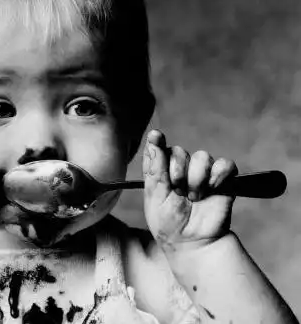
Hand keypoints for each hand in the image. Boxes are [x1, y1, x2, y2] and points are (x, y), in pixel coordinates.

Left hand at [142, 129, 237, 253]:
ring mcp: (203, 173)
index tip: (156, 136)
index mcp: (162, 171)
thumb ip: (155, 169)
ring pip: (201, 156)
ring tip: (194, 197)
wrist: (193, 243)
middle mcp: (182, 168)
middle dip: (177, 172)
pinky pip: (225, 164)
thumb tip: (153, 141)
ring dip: (196, 178)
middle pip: (179, 151)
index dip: (157, 141)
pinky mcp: (223, 180)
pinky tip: (212, 189)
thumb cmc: (169, 223)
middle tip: (178, 192)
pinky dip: (219, 174)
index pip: (159, 148)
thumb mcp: (155, 197)